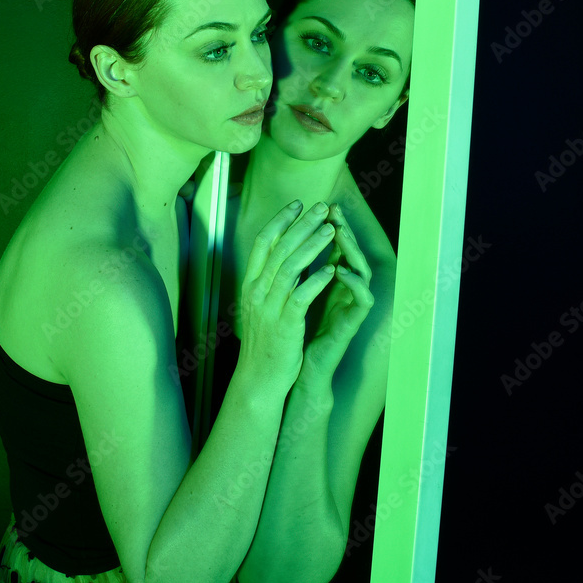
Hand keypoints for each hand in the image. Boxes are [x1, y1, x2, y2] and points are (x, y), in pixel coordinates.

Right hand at [238, 201, 337, 392]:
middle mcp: (256, 292)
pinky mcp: (285, 325)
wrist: (259, 378)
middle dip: (302, 224)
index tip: (298, 203)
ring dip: (312, 246)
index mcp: (249, 284)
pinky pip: (301, 297)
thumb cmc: (265, 340)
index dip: (281, 220)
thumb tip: (285, 252)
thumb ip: (270, 279)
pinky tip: (332, 269)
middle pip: (279, 248)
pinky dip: (316, 280)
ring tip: (331, 229)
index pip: (262, 242)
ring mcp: (269, 308)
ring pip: (290, 268)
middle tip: (321, 207)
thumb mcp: (260, 304)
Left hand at [299, 204, 374, 387]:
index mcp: (331, 281)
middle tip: (332, 209)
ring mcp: (350, 305)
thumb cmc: (294, 329)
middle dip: (342, 229)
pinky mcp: (352, 322)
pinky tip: (339, 270)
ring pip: (360, 270)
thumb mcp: (292, 292)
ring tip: (338, 232)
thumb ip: (297, 269)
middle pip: (350, 252)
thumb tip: (287, 239)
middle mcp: (345, 289)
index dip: (328, 224)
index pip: (334, 245)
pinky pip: (361, 298)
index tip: (317, 205)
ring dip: (350, 250)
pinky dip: (352, 283)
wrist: (294, 368)